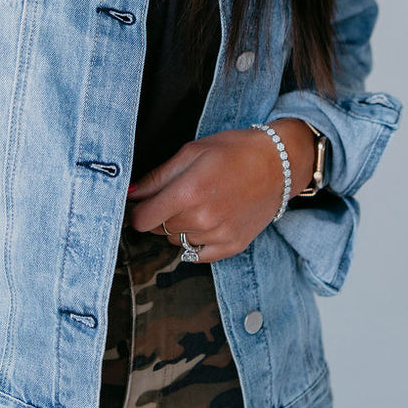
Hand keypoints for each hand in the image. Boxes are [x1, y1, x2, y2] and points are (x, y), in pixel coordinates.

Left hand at [126, 120, 316, 262]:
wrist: (277, 165)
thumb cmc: (233, 152)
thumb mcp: (191, 152)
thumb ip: (157, 177)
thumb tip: (131, 193)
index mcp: (188, 192)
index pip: (142, 219)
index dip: (138, 210)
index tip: (144, 203)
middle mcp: (201, 219)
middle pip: (159, 230)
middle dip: (161, 214)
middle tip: (179, 195)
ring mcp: (218, 236)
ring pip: (177, 241)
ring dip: (179, 227)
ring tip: (198, 204)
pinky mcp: (232, 247)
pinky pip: (197, 255)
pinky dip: (196, 241)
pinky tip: (206, 222)